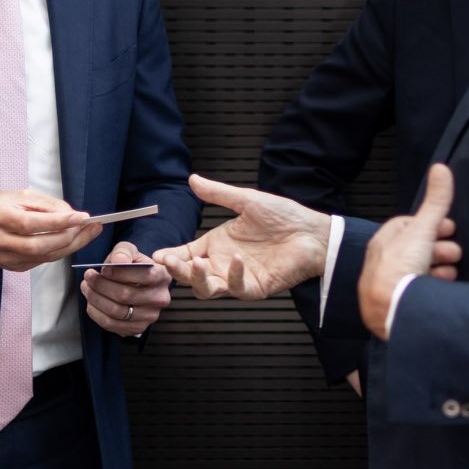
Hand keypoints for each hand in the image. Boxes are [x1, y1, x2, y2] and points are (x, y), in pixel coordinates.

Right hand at [0, 189, 98, 270]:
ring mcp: (4, 257)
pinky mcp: (11, 267)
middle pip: (39, 245)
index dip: (58, 222)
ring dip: (70, 246)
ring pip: (43, 256)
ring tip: (88, 233)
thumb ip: (45, 204)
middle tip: (89, 227)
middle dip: (69, 237)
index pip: (31, 223)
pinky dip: (59, 251)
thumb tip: (71, 214)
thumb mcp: (18, 196)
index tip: (81, 217)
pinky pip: (41, 261)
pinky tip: (71, 241)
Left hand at [80, 241, 170, 337]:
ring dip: (95, 299)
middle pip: (125, 295)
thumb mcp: (129, 251)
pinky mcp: (137, 328)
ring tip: (87, 287)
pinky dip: (96, 313)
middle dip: (101, 285)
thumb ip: (123, 251)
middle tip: (88, 276)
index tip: (103, 269)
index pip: (143, 275)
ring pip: (116, 311)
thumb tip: (119, 260)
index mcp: (162, 276)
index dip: (119, 273)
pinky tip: (91, 302)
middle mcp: (160, 298)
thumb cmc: (132, 265)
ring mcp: (150, 316)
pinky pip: (111, 324)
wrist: (135, 283)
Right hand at [152, 173, 331, 299]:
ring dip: (197, 279)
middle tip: (168, 262)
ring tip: (196, 263)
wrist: (312, 231)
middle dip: (176, 270)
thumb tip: (193, 179)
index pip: (185, 254)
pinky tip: (236, 260)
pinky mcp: (255, 287)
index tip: (156, 255)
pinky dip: (233, 275)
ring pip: (207, 288)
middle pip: (190, 276)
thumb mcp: (246, 201)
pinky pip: (237, 288)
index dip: (170, 256)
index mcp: (216, 244)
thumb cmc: (283, 216)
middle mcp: (222, 263)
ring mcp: (237, 278)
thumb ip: (218, 194)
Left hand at [359, 164, 461, 340]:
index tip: (449, 226)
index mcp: (383, 243)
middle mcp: (380, 265)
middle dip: (438, 248)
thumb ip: (435, 202)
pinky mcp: (393, 308)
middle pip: (413, 250)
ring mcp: (386, 287)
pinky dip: (431, 288)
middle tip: (456, 251)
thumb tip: (441, 168)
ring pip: (414, 272)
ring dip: (437, 268)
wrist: (389, 310)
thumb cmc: (400, 268)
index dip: (429, 223)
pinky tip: (442, 289)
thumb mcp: (423, 230)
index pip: (406, 226)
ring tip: (452, 270)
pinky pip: (413, 293)